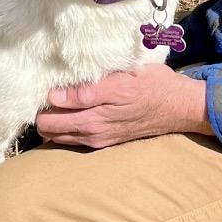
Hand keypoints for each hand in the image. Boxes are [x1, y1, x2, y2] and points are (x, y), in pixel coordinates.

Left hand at [36, 64, 211, 148]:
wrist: (179, 107)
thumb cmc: (153, 85)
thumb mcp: (124, 79)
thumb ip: (88, 90)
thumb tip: (55, 96)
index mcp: (94, 115)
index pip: (50, 115)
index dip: (42, 98)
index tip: (45, 82)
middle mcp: (93, 131)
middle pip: (48, 129)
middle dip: (41, 113)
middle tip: (46, 92)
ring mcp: (98, 139)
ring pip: (58, 136)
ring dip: (51, 122)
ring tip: (56, 102)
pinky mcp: (105, 142)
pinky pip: (73, 140)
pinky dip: (64, 129)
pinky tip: (69, 114)